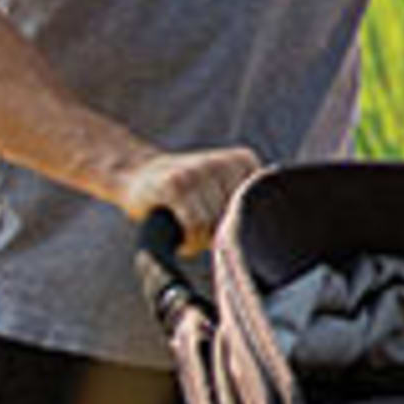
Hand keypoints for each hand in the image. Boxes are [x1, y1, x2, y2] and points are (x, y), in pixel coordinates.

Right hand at [117, 141, 261, 251]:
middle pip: (239, 218)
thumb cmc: (185, 195)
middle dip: (220, 235)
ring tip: (189, 233)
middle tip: (201, 232)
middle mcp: (223, 162)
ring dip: (202, 241)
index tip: (222, 226)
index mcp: (243, 160)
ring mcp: (198, 170)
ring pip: (217, 225)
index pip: (260, 209)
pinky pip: (196, 225)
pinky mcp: (174, 184)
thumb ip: (246, 205)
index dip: (241, 227)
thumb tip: (269, 244)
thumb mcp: (221, 189)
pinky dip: (190, 242)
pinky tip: (182, 239)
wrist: (134, 175)